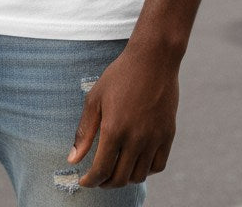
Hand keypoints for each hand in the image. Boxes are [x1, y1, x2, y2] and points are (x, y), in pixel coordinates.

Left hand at [68, 43, 178, 187]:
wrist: (153, 59)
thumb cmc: (120, 75)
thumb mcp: (95, 98)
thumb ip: (84, 131)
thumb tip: (73, 160)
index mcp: (114, 129)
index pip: (101, 170)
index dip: (91, 181)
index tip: (85, 182)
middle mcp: (135, 138)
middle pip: (120, 178)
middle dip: (105, 183)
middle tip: (98, 178)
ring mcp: (154, 138)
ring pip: (139, 175)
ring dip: (125, 178)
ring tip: (116, 168)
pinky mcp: (168, 134)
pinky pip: (158, 165)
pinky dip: (146, 170)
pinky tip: (136, 160)